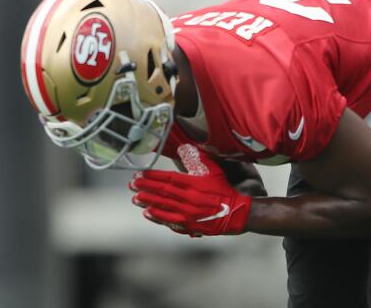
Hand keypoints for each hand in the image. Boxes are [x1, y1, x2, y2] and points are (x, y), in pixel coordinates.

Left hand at [130, 144, 250, 235]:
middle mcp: (190, 198)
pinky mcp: (192, 225)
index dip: (151, 176)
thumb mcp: (213, 170)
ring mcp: (190, 213)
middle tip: (131, 185)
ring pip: (164, 207)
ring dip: (148, 202)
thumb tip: (184, 146)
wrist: (239, 213)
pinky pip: (171, 221)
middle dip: (145, 188)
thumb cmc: (224, 189)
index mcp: (194, 184)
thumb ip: (197, 158)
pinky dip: (158, 217)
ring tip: (135, 198)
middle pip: (163, 192)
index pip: (168, 178)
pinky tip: (147, 213)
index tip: (138, 174)